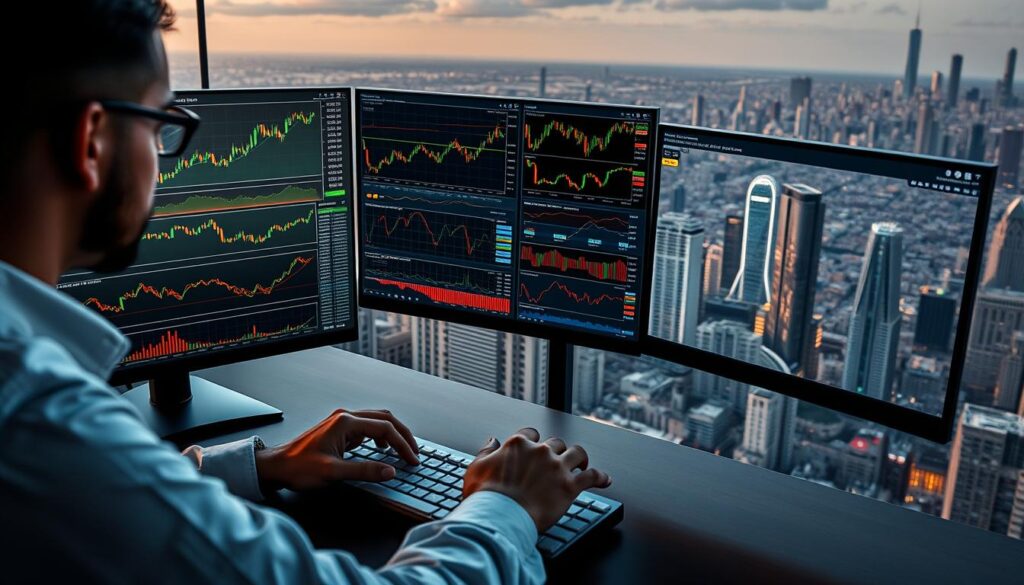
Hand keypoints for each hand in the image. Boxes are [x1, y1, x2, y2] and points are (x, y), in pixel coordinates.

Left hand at [254, 408, 418, 491]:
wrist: (276, 467)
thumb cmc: (298, 468)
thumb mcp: (333, 472)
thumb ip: (365, 470)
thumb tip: (390, 471)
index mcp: (345, 422)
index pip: (385, 428)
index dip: (403, 444)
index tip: (412, 459)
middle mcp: (345, 417)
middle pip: (385, 419)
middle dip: (403, 435)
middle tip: (414, 453)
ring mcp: (341, 422)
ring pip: (377, 421)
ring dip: (392, 434)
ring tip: (402, 451)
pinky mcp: (339, 430)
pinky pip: (367, 428)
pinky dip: (380, 437)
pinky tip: (381, 449)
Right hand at [463, 427, 611, 530]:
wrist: (500, 517)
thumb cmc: (486, 497)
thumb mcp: (476, 469)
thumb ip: (486, 451)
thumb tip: (492, 441)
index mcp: (518, 445)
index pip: (531, 434)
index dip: (535, 440)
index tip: (536, 446)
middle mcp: (540, 451)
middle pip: (556, 443)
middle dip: (557, 450)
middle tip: (558, 460)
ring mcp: (557, 467)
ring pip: (577, 453)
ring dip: (581, 457)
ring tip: (582, 463)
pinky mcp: (570, 486)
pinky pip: (592, 476)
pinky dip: (601, 477)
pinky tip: (605, 480)